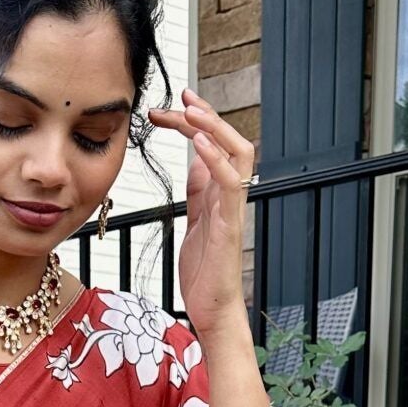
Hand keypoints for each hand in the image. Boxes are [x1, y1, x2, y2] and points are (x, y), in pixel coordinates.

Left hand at [147, 86, 254, 341]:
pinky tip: (200, 146)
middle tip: (179, 97)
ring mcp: (232, 208)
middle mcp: (230, 194)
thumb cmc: (203, 272)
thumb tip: (195, 163)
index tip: (169, 107)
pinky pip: (231, 184)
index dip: (193, 122)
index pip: (211, 144)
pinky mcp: (230, 225)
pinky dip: (217, 161)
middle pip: (228, 139)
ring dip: (214, 128)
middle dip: (204, 114)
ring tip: (191, 110)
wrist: (212, 309)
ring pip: (238, 153)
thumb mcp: (194, 222)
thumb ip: (197, 192)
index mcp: (218, 192)